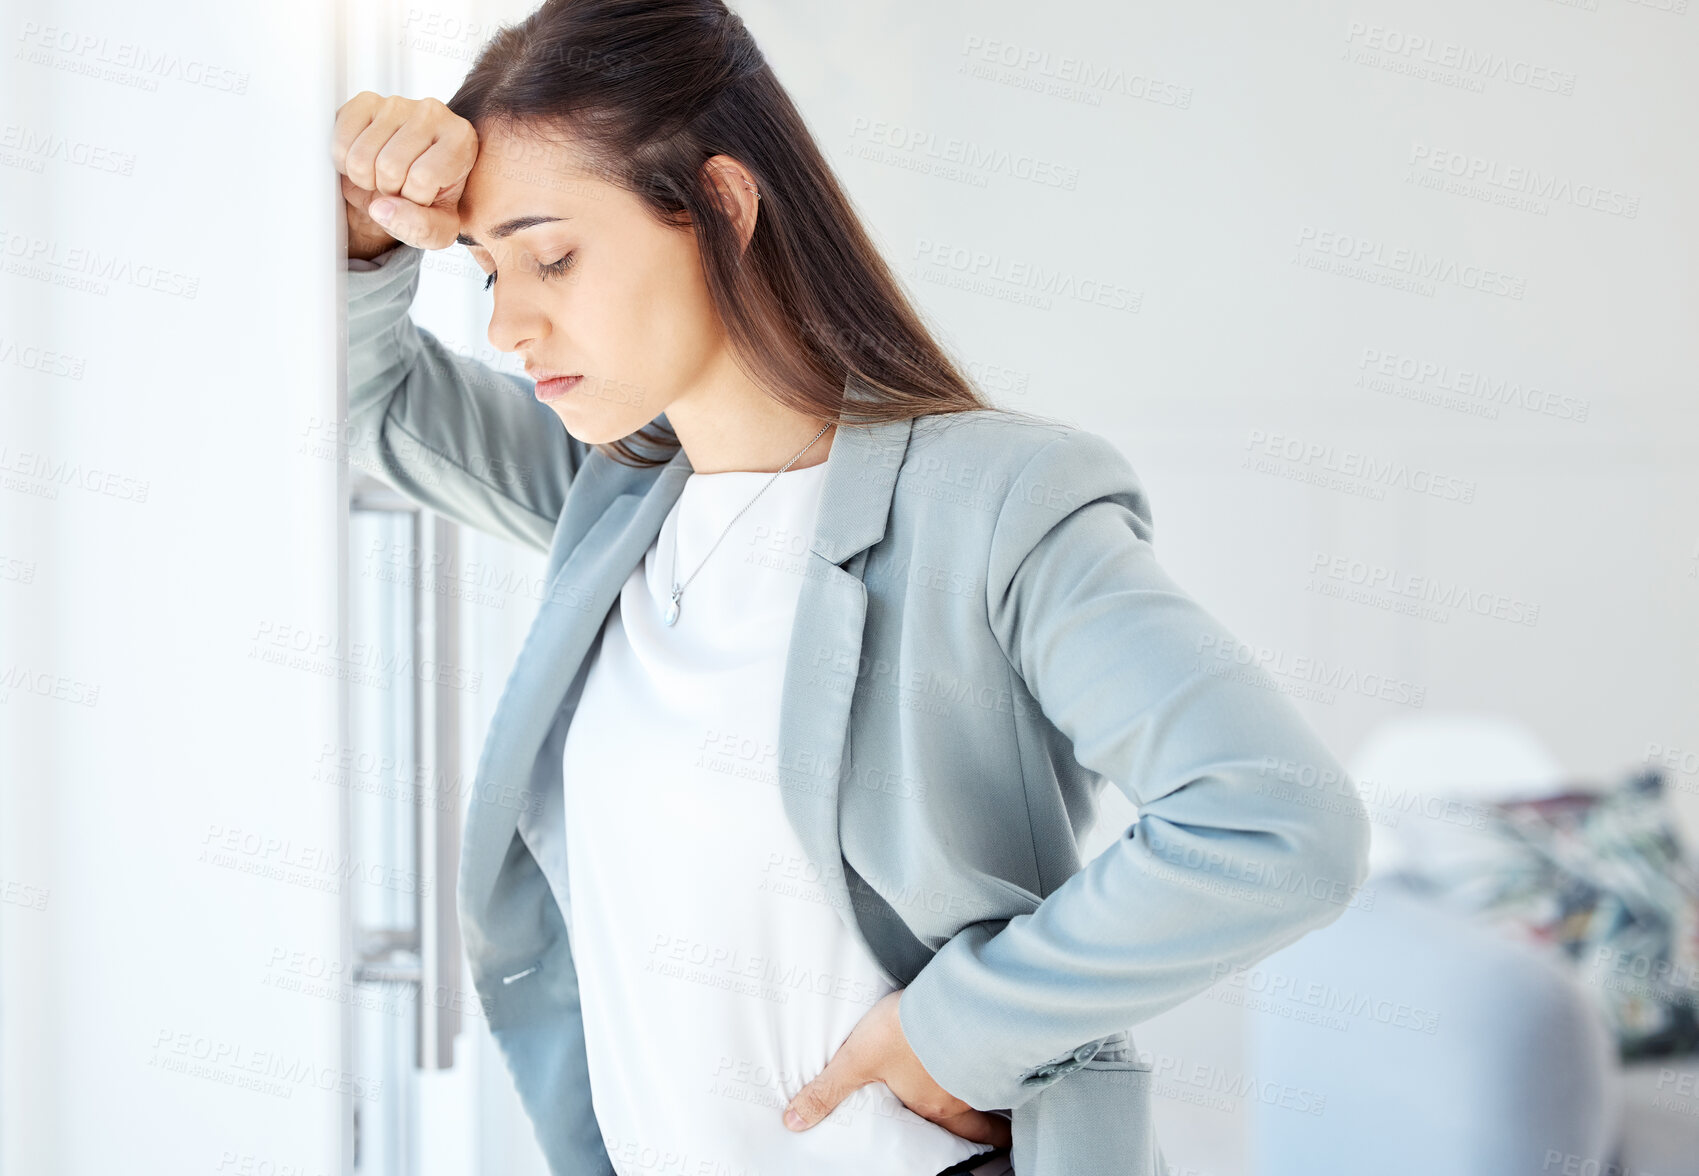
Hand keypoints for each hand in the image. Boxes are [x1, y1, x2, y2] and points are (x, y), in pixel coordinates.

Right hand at [330, 92, 478, 259]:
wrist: (403, 186)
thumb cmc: (427, 204)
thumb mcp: (438, 231)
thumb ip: (421, 228)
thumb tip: (382, 209)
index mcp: (462, 140)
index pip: (422, 178)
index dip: (415, 199)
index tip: (422, 195)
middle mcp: (434, 112)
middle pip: (389, 167)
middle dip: (388, 190)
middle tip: (399, 186)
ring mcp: (398, 103)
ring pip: (361, 157)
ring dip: (366, 179)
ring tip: (383, 175)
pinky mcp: (365, 102)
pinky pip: (341, 143)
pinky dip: (345, 163)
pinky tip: (365, 160)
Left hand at [781, 988, 1012, 1148]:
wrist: (952, 996)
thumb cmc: (906, 1032)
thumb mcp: (856, 1060)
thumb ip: (827, 1090)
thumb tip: (794, 1122)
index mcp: (931, 1105)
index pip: (955, 1135)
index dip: (972, 1143)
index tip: (984, 1146)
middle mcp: (961, 1094)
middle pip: (982, 1120)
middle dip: (992, 1128)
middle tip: (1000, 1131)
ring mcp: (982, 1065)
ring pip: (991, 1087)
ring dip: (989, 1088)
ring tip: (989, 1082)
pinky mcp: (994, 1034)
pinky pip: (1001, 1056)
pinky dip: (1001, 1057)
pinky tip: (1000, 1043)